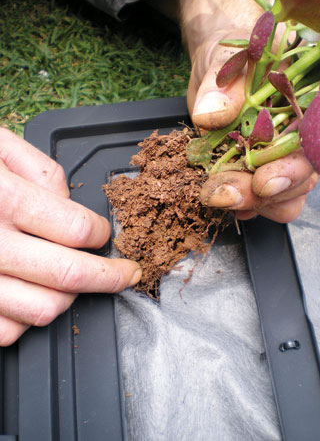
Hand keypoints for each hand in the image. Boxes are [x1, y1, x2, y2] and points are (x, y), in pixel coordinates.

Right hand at [0, 128, 140, 345]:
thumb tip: (72, 204)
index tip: (105, 236)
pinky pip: (6, 331)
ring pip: (41, 311)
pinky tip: (29, 294)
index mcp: (1, 199)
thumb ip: (41, 171)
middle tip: (124, 274)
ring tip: (70, 280)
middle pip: (68, 277)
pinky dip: (28, 318)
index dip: (101, 236)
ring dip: (68, 297)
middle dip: (109, 278)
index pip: (75, 230)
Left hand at [188, 29, 317, 222]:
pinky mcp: (254, 175)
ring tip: (217, 194)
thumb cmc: (230, 59)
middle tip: (225, 193)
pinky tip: (222, 200)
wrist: (215, 70)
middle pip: (302, 183)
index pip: (312, 148)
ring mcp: (277, 162)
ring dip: (254, 205)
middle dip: (265, 195)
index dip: (293, 170)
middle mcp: (297, 142)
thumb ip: (222, 86)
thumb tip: (209, 115)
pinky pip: (260, 205)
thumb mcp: (224, 62)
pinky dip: (243, 207)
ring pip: (284, 201)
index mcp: (304, 111)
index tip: (263, 182)